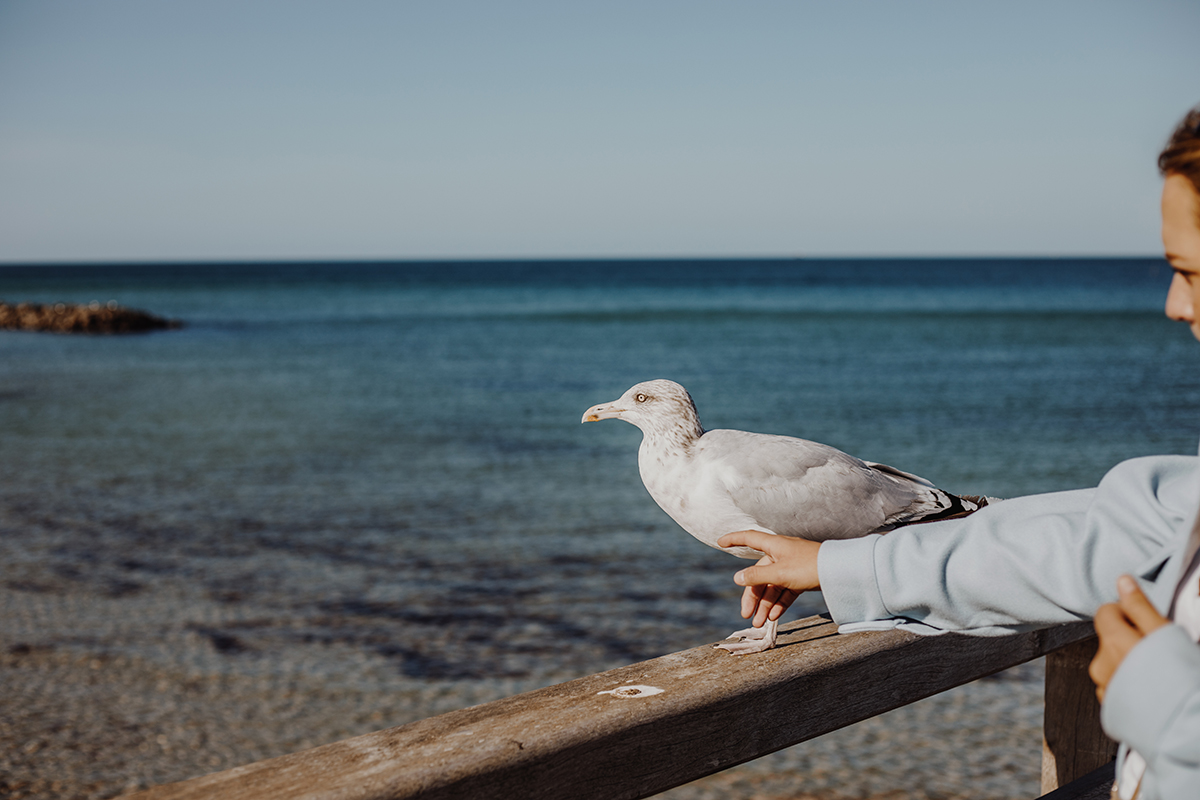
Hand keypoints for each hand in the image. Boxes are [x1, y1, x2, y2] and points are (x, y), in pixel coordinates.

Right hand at [717, 531, 820, 628]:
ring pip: (772, 586)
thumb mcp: (779, 573)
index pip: (749, 538)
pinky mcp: (802, 578)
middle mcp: (781, 554)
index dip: (734, 539)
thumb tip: (737, 578)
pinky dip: (779, 603)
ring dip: (765, 605)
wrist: (840, 572)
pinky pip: (785, 591)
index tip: (720, 542)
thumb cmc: (808, 567)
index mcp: (774, 545)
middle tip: (746, 615)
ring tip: (760, 624)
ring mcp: (792, 567)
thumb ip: (757, 576)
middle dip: (752, 596)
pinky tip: (774, 617)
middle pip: (759, 574)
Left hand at [1089, 574, 1169, 703]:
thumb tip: (1122, 581)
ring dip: (1129, 663)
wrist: (1187, 727)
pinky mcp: (1111, 709)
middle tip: (1159, 651)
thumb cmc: (1182, 677)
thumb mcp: (1166, 634)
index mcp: (1112, 643)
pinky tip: (1152, 691)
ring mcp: (1105, 689)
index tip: (1147, 623)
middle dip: (1129, 639)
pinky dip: (1130, 684)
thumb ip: (1140, 606)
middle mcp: (1101, 665)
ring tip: (1159, 674)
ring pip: (1112, 663)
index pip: (1105, 612)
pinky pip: (1116, 686)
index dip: (1126, 613)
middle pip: (1109, 639)